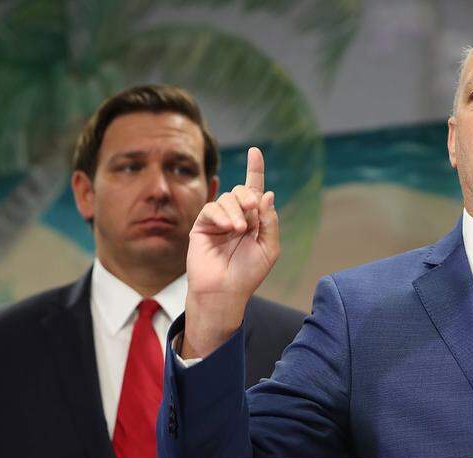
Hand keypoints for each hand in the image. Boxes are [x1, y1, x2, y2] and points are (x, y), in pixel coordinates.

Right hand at [182, 147, 279, 357]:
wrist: (225, 292)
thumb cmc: (248, 274)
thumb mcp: (269, 248)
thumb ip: (270, 221)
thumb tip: (267, 194)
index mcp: (254, 221)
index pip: (255, 191)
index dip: (255, 170)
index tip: (255, 151)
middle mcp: (236, 217)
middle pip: (242, 191)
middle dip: (249, 197)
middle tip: (252, 212)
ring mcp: (218, 221)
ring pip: (228, 198)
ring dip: (236, 211)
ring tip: (239, 230)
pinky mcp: (202, 226)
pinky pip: (211, 209)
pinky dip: (221, 215)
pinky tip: (228, 228)